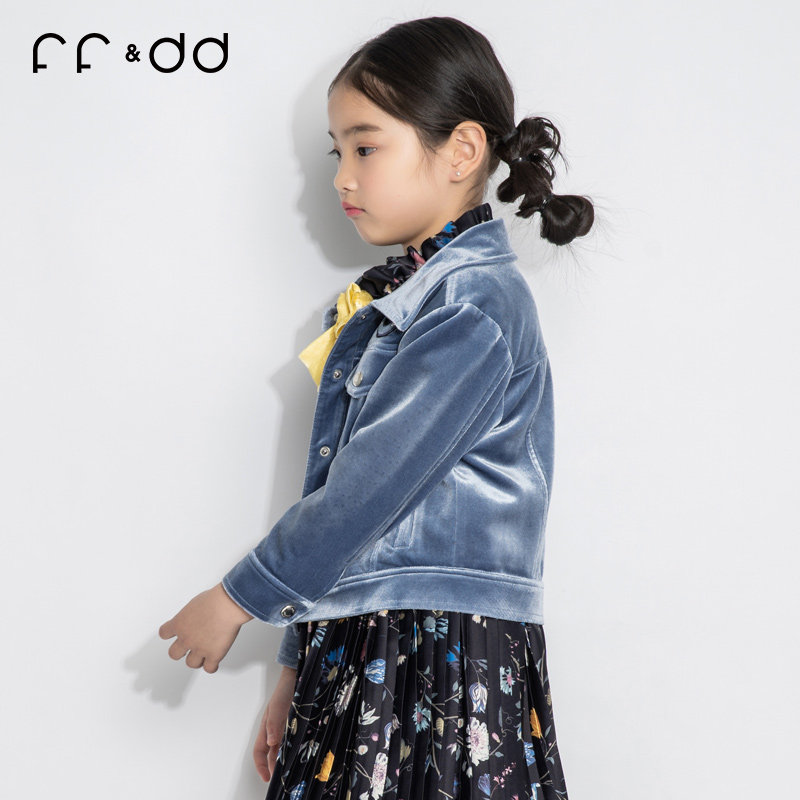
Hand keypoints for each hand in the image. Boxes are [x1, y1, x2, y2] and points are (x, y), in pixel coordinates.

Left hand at [159, 582, 252, 672]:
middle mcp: (186, 638)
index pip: (164, 633)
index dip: (169, 634)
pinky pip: (209, 668)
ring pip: (191, 663)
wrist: (227, 606)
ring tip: (204, 654)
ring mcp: (199, 648)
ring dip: (197, 659)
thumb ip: (192, 613)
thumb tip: (198, 615)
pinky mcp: (213, 655)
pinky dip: (212, 666)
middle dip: (181, 651)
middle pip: (174, 654)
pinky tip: (214, 661)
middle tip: (188, 647)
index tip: (173, 633)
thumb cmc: (215, 599)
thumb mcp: (196, 602)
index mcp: (179, 623)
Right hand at [253, 666, 297, 781]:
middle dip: (275, 767)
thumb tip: (270, 742)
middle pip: (272, 753)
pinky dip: (296, 749)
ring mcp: (286, 727)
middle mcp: (275, 729)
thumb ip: (273, 724)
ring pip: (283, 748)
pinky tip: (302, 753)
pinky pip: (294, 740)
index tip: (268, 778)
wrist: (300, 675)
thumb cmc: (285, 688)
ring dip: (286, 759)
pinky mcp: (296, 724)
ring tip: (294, 770)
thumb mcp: (277, 706)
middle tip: (284, 778)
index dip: (261, 766)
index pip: (259, 751)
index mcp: (266, 727)